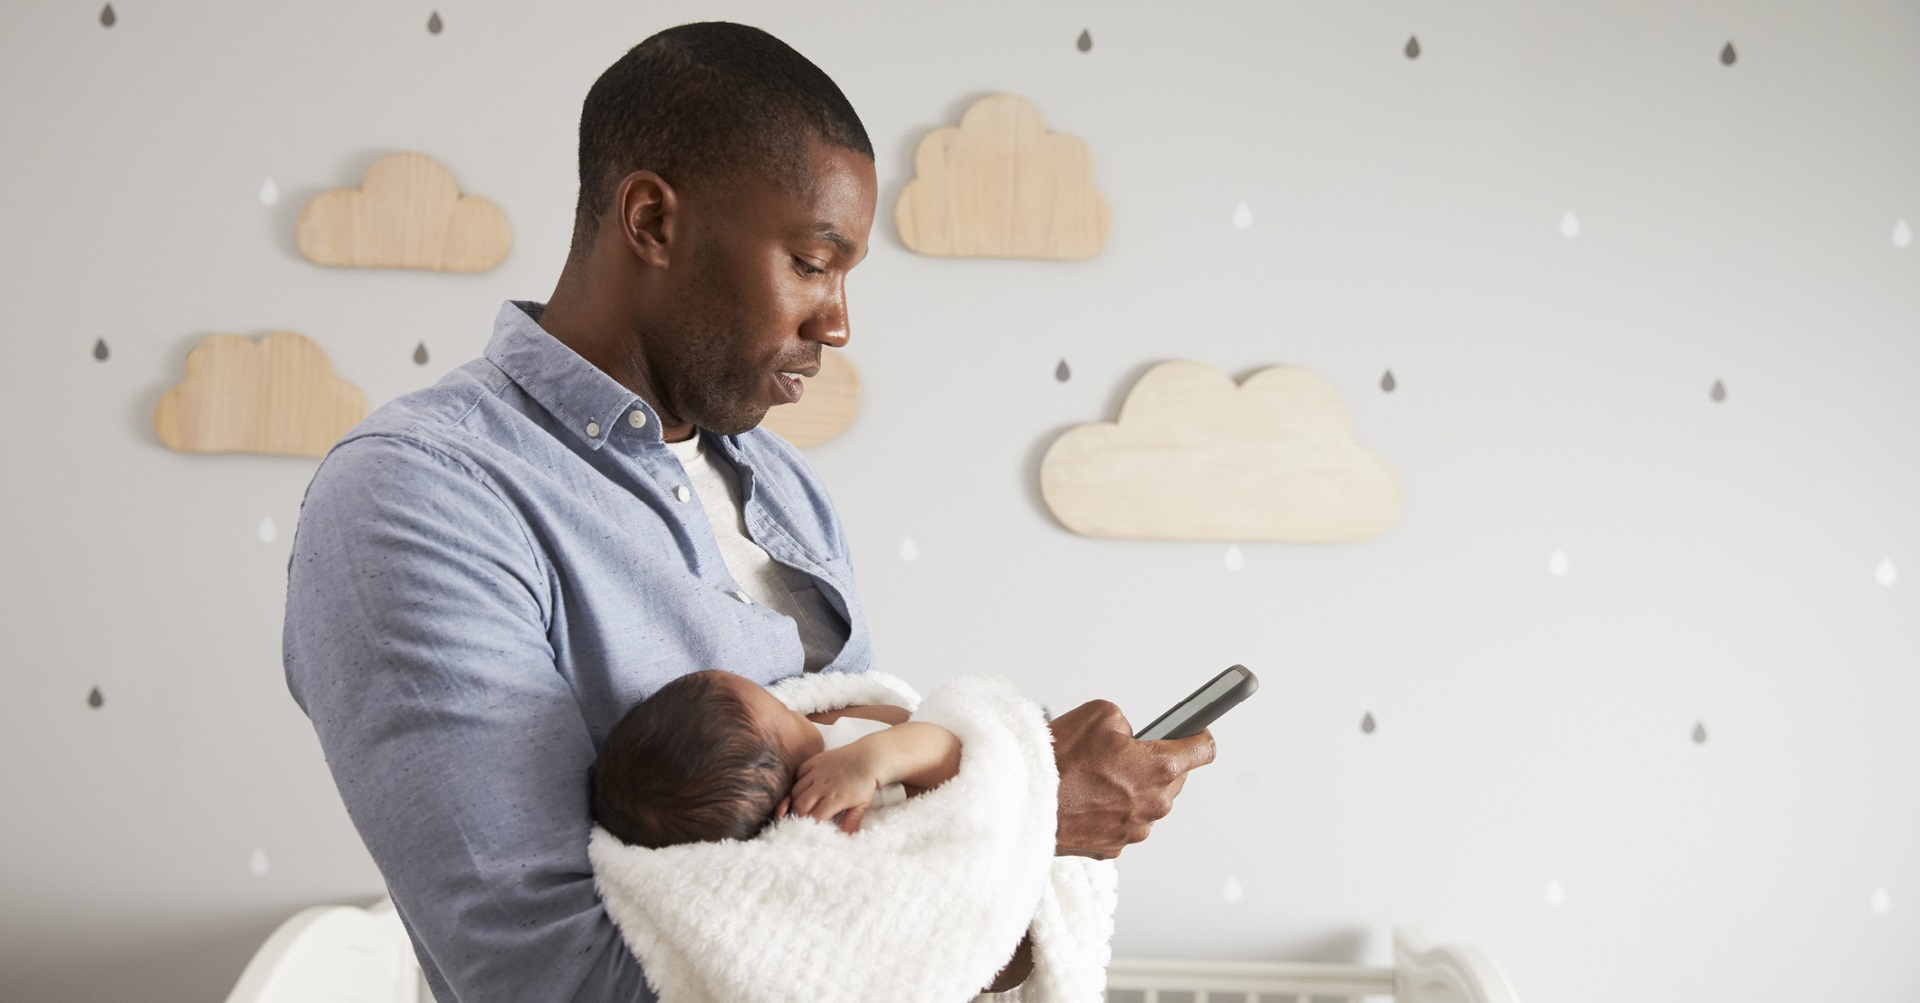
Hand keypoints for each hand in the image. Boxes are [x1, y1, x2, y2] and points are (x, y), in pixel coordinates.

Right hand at [788, 747, 880, 832]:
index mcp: (834, 798)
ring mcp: (817, 772)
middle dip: (798, 814)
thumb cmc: (865, 783)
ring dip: (795, 800)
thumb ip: (852, 821)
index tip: (810, 827)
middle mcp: (822, 785)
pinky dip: (797, 782)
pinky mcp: (814, 761)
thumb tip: (846, 836)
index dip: (810, 824)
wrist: (868, 758)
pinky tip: (802, 788)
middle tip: (801, 818)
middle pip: (800, 805)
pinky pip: (798, 773)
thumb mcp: (862, 805)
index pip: (814, 816)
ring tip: (801, 805)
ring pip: (796, 790)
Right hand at [1048, 700, 1215, 858]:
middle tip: (1120, 754)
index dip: (1199, 735)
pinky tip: (1086, 798)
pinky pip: (1123, 823)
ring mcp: (1135, 830)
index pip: (1203, 750)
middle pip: (1173, 779)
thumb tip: (1129, 735)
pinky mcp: (1114, 847)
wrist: (1026, 802)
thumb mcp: (1099, 714)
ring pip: (1147, 803)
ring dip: (1131, 789)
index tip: (1196, 732)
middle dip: (1153, 764)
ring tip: (1095, 778)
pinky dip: (1110, 810)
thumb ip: (1127, 722)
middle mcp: (1154, 804)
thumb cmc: (1059, 762)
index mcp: (1159, 768)